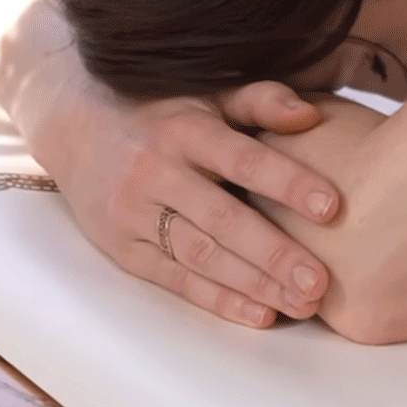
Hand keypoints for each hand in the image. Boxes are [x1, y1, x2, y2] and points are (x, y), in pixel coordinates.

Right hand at [34, 78, 342, 327]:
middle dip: (273, 255)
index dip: (287, 183)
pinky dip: (217, 299)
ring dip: (253, 285)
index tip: (332, 207)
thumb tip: (310, 115)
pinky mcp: (122, 249)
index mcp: (186, 130)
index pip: (242, 160)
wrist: (74, 124)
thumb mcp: (208, 92)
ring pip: (200, 256)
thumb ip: (261, 100)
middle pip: (222, 220)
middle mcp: (157, 173)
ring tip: (303, 305)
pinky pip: (174, 279)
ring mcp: (134, 214)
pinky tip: (259, 314)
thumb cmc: (164, 108)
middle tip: (320, 284)